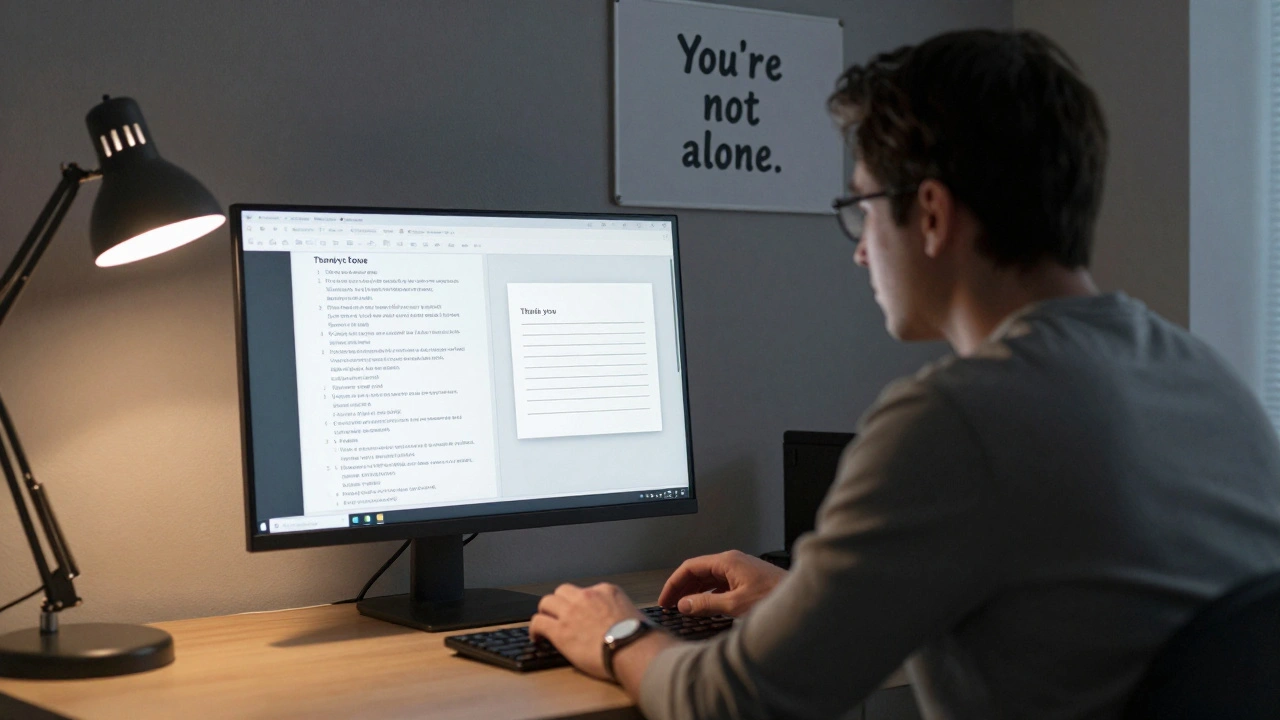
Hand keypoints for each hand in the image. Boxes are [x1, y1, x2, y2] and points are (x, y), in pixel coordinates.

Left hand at [529, 582, 645, 680]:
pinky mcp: (560, 630)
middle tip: (558, 616)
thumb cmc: (639, 638)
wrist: (633, 649)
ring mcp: (571, 611)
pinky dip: (535, 630)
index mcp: (606, 591)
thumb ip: (623, 613)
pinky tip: (538, 639)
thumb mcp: (635, 614)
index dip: (580, 604)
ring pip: (546, 602)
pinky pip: (538, 622)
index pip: (586, 591)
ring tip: (546, 625)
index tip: (580, 615)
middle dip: (559, 603)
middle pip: (563, 591)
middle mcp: (587, 596)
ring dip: (546, 613)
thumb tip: (623, 624)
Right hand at [657, 549, 786, 616]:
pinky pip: (720, 585)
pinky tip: (706, 607)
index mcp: (727, 561)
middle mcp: (733, 562)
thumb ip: (706, 604)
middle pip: (698, 572)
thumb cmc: (775, 597)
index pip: (690, 567)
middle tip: (670, 605)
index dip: (674, 583)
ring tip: (684, 608)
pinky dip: (709, 595)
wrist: (802, 600)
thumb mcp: (735, 605)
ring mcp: (741, 571)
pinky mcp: (748, 581)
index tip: (665, 598)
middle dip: (682, 588)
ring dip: (695, 592)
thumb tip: (685, 604)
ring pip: (709, 579)